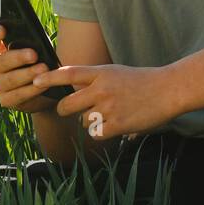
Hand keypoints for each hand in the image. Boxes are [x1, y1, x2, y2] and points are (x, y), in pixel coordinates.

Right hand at [0, 24, 56, 114]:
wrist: (44, 91)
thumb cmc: (38, 63)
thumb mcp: (36, 50)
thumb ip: (32, 44)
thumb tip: (38, 39)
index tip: (2, 29)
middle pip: (0, 61)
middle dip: (18, 57)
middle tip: (34, 55)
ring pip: (9, 79)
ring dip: (27, 74)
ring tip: (43, 69)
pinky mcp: (5, 100)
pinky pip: (17, 95)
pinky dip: (31, 90)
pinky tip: (43, 85)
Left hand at [32, 63, 184, 140]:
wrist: (168, 90)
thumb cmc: (141, 81)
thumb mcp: (115, 72)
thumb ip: (94, 78)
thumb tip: (72, 87)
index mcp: (101, 73)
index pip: (68, 74)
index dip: (49, 78)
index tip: (35, 81)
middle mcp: (101, 90)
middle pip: (67, 105)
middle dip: (64, 110)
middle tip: (67, 110)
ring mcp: (108, 108)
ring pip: (82, 121)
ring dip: (89, 121)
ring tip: (108, 114)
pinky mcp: (117, 124)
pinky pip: (96, 133)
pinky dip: (101, 131)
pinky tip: (113, 125)